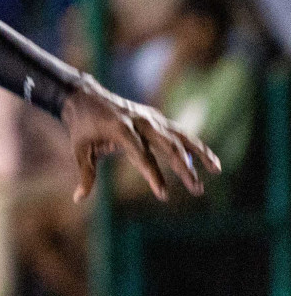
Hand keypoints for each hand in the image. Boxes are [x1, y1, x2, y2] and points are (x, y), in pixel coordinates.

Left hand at [62, 74, 220, 201]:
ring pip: (180, 135)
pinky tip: (210, 160)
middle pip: (168, 145)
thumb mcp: (79, 149)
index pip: (141, 155)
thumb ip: (85, 174)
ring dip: (200, 153)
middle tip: (196, 189)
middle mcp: (139, 121)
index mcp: (120, 129)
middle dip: (184, 168)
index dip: (153, 175)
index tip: (163, 194)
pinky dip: (195, 144)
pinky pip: (179, 132)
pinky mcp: (155, 117)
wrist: (84, 96)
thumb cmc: (81, 127)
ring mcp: (150, 117)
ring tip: (217, 170)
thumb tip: (79, 199)